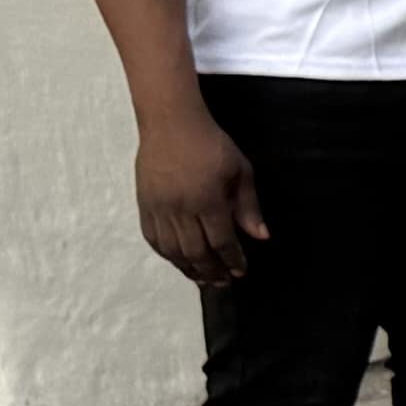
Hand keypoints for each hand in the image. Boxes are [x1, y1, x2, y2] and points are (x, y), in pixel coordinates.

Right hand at [134, 107, 265, 287]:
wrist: (171, 123)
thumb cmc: (211, 144)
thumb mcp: (240, 170)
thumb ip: (249, 206)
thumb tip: (261, 236)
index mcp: (208, 201)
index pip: (222, 242)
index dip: (232, 260)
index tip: (241, 271)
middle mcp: (181, 209)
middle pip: (196, 252)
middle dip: (212, 271)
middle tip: (224, 282)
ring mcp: (159, 208)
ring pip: (173, 251)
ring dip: (189, 269)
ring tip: (203, 278)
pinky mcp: (144, 204)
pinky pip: (153, 239)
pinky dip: (167, 255)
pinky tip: (179, 261)